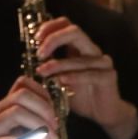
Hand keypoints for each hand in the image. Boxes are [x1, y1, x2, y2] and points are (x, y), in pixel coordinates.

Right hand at [0, 77, 61, 138]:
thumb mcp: (16, 135)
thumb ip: (32, 129)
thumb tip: (54, 129)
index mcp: (4, 106)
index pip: (22, 84)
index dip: (42, 93)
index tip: (54, 110)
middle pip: (21, 95)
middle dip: (43, 108)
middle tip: (54, 126)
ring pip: (16, 112)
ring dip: (38, 124)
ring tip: (49, 137)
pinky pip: (8, 138)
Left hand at [34, 16, 137, 138]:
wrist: (103, 114)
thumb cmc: (81, 95)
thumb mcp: (60, 78)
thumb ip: (49, 66)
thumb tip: (28, 59)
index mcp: (80, 46)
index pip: (66, 24)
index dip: (50, 26)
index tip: (35, 38)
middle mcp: (92, 50)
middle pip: (74, 32)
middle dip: (53, 39)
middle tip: (39, 53)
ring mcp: (102, 62)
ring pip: (79, 57)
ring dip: (58, 64)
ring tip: (43, 72)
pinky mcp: (108, 77)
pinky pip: (90, 74)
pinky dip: (74, 77)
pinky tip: (61, 81)